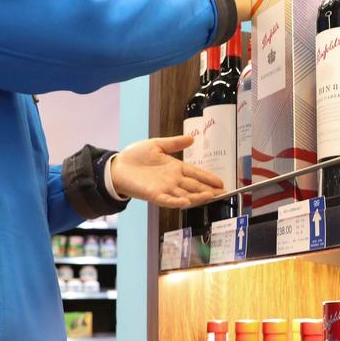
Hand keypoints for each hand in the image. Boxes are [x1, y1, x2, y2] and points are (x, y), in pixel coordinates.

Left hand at [109, 135, 224, 207]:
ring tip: (209, 196)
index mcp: (175, 168)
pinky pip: (167, 200)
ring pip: (185, 195)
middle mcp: (172, 180)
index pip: (196, 174)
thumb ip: (174, 143)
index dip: (208, 178)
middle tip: (222, 193)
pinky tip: (186, 202)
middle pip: (194, 186)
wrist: (117, 166)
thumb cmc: (135, 156)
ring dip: (197, 196)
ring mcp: (164, 188)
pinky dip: (176, 202)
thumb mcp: (157, 144)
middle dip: (208, 190)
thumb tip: (192, 138)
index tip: (221, 182)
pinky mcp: (153, 194)